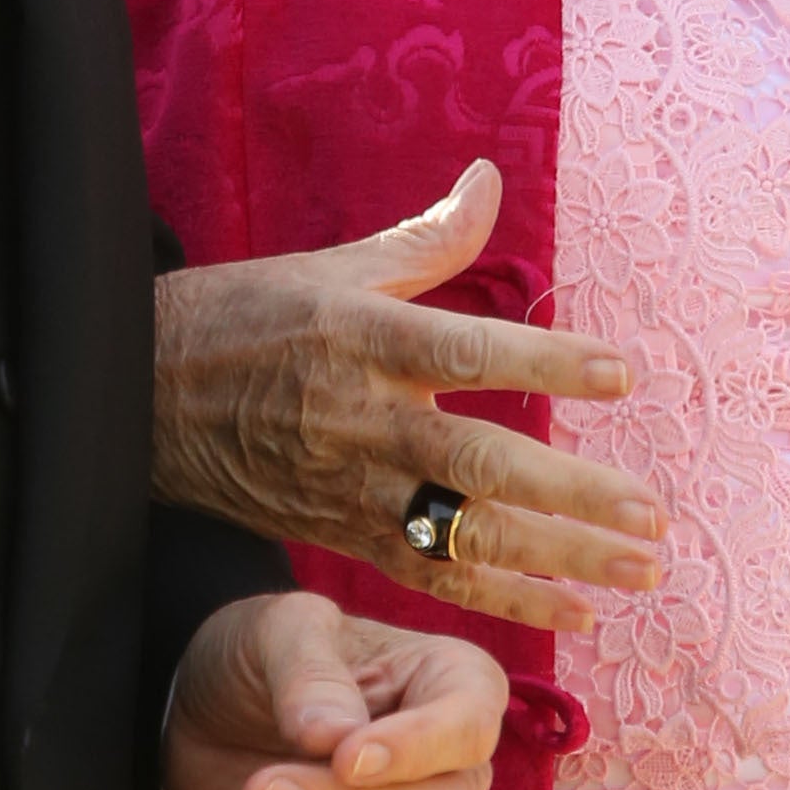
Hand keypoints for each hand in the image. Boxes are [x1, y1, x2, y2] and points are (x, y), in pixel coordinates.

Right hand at [155, 159, 662, 633]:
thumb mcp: (329, 268)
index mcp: (362, 339)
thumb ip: (424, 239)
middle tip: (650, 514)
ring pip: (462, 536)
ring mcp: (349, 488)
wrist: (139, 396)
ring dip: (557, 559)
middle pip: (478, 467)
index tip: (622, 376)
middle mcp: (359, 420)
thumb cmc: (244, 318)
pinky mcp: (339, 536)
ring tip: (638, 568)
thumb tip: (491, 177)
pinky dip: (502, 600)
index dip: (546, 366)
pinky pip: (429, 578)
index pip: (469, 354)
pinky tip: (574, 612)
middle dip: (571, 495)